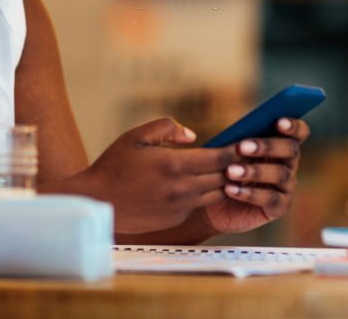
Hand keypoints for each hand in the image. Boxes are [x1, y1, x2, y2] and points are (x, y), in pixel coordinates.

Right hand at [76, 118, 235, 233]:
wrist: (98, 202)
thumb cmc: (114, 165)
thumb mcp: (136, 136)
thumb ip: (166, 128)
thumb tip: (193, 135)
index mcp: (174, 164)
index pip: (218, 158)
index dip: (236, 151)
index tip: (247, 143)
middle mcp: (181, 188)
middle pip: (223, 177)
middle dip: (237, 166)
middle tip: (250, 156)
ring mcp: (180, 206)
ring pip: (215, 193)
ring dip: (225, 182)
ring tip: (234, 170)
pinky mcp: (175, 219)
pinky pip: (199, 204)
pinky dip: (207, 193)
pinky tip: (209, 184)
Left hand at [200, 118, 309, 233]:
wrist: (215, 202)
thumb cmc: (224, 168)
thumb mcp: (229, 151)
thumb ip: (238, 139)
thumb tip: (239, 130)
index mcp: (281, 145)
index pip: (299, 132)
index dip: (293, 125)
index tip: (278, 122)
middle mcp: (289, 164)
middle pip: (291, 149)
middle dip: (267, 146)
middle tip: (241, 147)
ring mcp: (286, 187)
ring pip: (280, 174)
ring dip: (254, 171)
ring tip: (230, 171)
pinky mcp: (279, 207)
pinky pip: (270, 199)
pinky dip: (249, 193)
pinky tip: (230, 190)